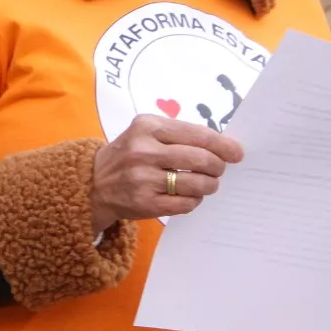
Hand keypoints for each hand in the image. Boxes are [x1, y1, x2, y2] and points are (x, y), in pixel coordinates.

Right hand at [89, 115, 242, 232]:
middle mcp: (144, 151)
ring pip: (196, 184)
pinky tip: (190, 195)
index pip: (197, 134)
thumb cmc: (129, 153)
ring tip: (208, 184)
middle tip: (220, 170)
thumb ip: (179, 134)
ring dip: (210, 185)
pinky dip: (195, 200)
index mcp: (148, 127)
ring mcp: (143, 179)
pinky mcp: (145, 203)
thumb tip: (223, 146)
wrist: (94, 182)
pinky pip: (185, 203)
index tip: (237, 152)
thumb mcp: (146, 132)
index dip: (222, 144)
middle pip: (200, 159)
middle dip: (218, 166)